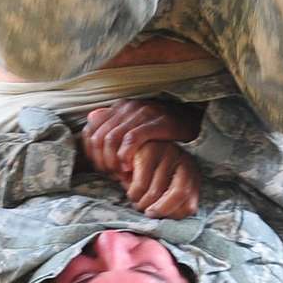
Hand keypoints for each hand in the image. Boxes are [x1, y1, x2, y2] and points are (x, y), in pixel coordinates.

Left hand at [81, 98, 202, 175]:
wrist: (191, 121)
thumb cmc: (160, 129)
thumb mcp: (134, 125)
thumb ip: (113, 125)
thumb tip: (91, 120)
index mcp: (118, 108)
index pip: (91, 131)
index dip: (91, 154)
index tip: (101, 168)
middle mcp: (127, 107)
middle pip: (99, 137)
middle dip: (101, 161)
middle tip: (111, 175)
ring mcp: (142, 113)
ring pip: (111, 138)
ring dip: (112, 161)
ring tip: (119, 173)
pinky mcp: (157, 122)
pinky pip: (132, 138)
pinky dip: (126, 154)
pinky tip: (129, 167)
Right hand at [120, 141, 201, 218]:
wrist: (130, 150)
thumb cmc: (149, 175)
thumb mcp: (166, 188)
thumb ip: (172, 202)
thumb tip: (169, 223)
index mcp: (192, 174)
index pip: (189, 205)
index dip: (173, 215)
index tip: (160, 217)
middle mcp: (184, 160)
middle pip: (180, 193)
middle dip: (161, 210)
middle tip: (148, 213)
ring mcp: (168, 153)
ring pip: (155, 192)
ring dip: (141, 203)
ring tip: (137, 200)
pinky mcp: (149, 150)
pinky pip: (140, 185)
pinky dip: (133, 194)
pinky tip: (130, 190)